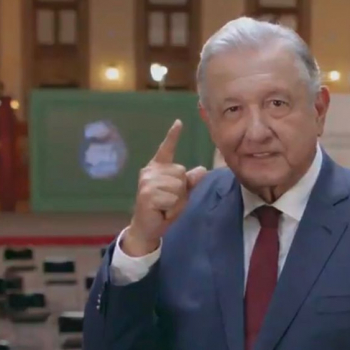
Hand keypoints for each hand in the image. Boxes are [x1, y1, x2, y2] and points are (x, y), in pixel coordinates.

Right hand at [124, 120, 207, 255]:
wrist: (147, 227)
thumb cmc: (164, 208)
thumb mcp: (181, 194)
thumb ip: (190, 182)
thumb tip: (202, 170)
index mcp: (158, 168)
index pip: (166, 149)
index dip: (173, 136)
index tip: (179, 122)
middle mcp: (150, 171)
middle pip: (181, 174)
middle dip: (181, 191)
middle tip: (168, 201)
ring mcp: (147, 181)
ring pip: (178, 187)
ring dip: (177, 201)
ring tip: (165, 206)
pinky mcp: (147, 194)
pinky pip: (173, 198)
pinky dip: (172, 208)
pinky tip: (161, 211)